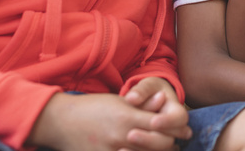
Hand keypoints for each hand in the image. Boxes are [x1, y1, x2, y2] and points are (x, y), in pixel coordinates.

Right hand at [28, 87, 189, 150]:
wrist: (61, 121)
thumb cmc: (92, 108)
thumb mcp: (118, 101)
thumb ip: (142, 103)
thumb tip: (163, 99)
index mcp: (127, 117)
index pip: (162, 125)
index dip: (175, 128)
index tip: (182, 128)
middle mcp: (122, 135)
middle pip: (158, 144)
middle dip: (170, 143)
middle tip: (176, 142)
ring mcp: (112, 150)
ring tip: (163, 149)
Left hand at [123, 77, 191, 143]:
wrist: (146, 101)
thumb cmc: (148, 91)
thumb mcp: (148, 85)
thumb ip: (142, 91)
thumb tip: (132, 98)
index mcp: (176, 111)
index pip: (179, 119)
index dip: (168, 122)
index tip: (153, 121)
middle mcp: (174, 131)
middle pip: (168, 142)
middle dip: (149, 140)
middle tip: (130, 135)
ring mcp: (165, 143)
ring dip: (142, 150)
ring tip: (121, 148)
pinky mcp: (154, 149)